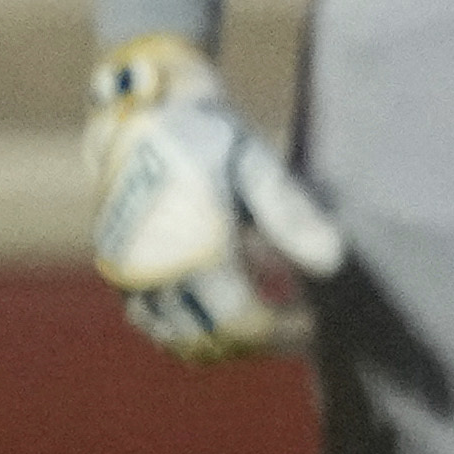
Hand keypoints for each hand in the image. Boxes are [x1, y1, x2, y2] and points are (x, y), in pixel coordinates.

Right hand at [83, 36, 346, 364]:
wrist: (140, 114)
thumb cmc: (207, 137)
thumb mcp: (257, 165)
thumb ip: (292, 215)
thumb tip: (335, 262)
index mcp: (191, 253)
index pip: (243, 323)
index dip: (286, 333)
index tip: (320, 324)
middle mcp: (152, 273)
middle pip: (212, 339)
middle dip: (260, 339)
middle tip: (302, 323)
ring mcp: (127, 273)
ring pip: (177, 336)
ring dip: (223, 336)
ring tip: (270, 310)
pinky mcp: (118, 267)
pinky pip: (152, 318)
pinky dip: (188, 322)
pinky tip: (227, 296)